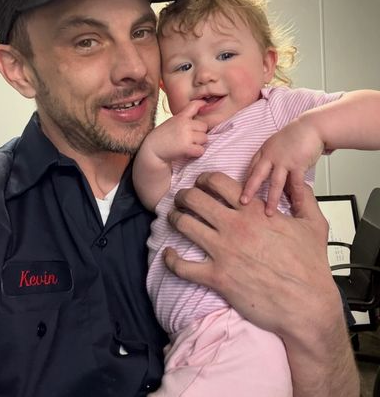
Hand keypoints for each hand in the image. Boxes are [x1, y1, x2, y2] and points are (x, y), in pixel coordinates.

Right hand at [146, 100, 207, 161]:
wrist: (151, 150)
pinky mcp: (186, 147)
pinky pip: (201, 150)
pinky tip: (189, 152)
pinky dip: (197, 153)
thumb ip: (183, 119)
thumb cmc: (161, 137)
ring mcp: (186, 135)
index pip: (194, 105)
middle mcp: (184, 124)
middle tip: (190, 138)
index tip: (204, 104)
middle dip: (199, 133)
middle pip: (204, 126)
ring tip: (188, 145)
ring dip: (199, 143)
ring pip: (204, 138)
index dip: (201, 104)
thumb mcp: (171, 122)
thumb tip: (198, 116)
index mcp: (180, 117)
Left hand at [164, 172, 337, 335]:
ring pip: (185, 225)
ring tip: (174, 218)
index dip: (204, 179)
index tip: (200, 183)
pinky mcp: (217, 277)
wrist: (306, 304)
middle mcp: (235, 227)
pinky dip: (171, 259)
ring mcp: (223, 252)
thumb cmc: (311, 267)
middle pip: (195, 199)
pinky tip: (168, 254)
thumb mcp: (314, 224)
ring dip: (175, 219)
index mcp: (254, 212)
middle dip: (184, 196)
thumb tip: (301, 185)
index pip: (217, 182)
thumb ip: (305, 199)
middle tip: (182, 199)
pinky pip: (183, 266)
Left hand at [240, 118, 323, 214]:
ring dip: (271, 199)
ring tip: (269, 212)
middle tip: (242, 202)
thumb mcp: (277, 145)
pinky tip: (295, 205)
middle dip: (249, 190)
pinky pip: (295, 184)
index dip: (245, 181)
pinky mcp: (297, 164)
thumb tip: (268, 174)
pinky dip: (296, 196)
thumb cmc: (296, 136)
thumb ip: (271, 159)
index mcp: (264, 151)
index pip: (251, 168)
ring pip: (275, 183)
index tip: (239, 192)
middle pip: (257, 175)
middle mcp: (271, 156)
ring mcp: (283, 160)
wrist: (312, 126)